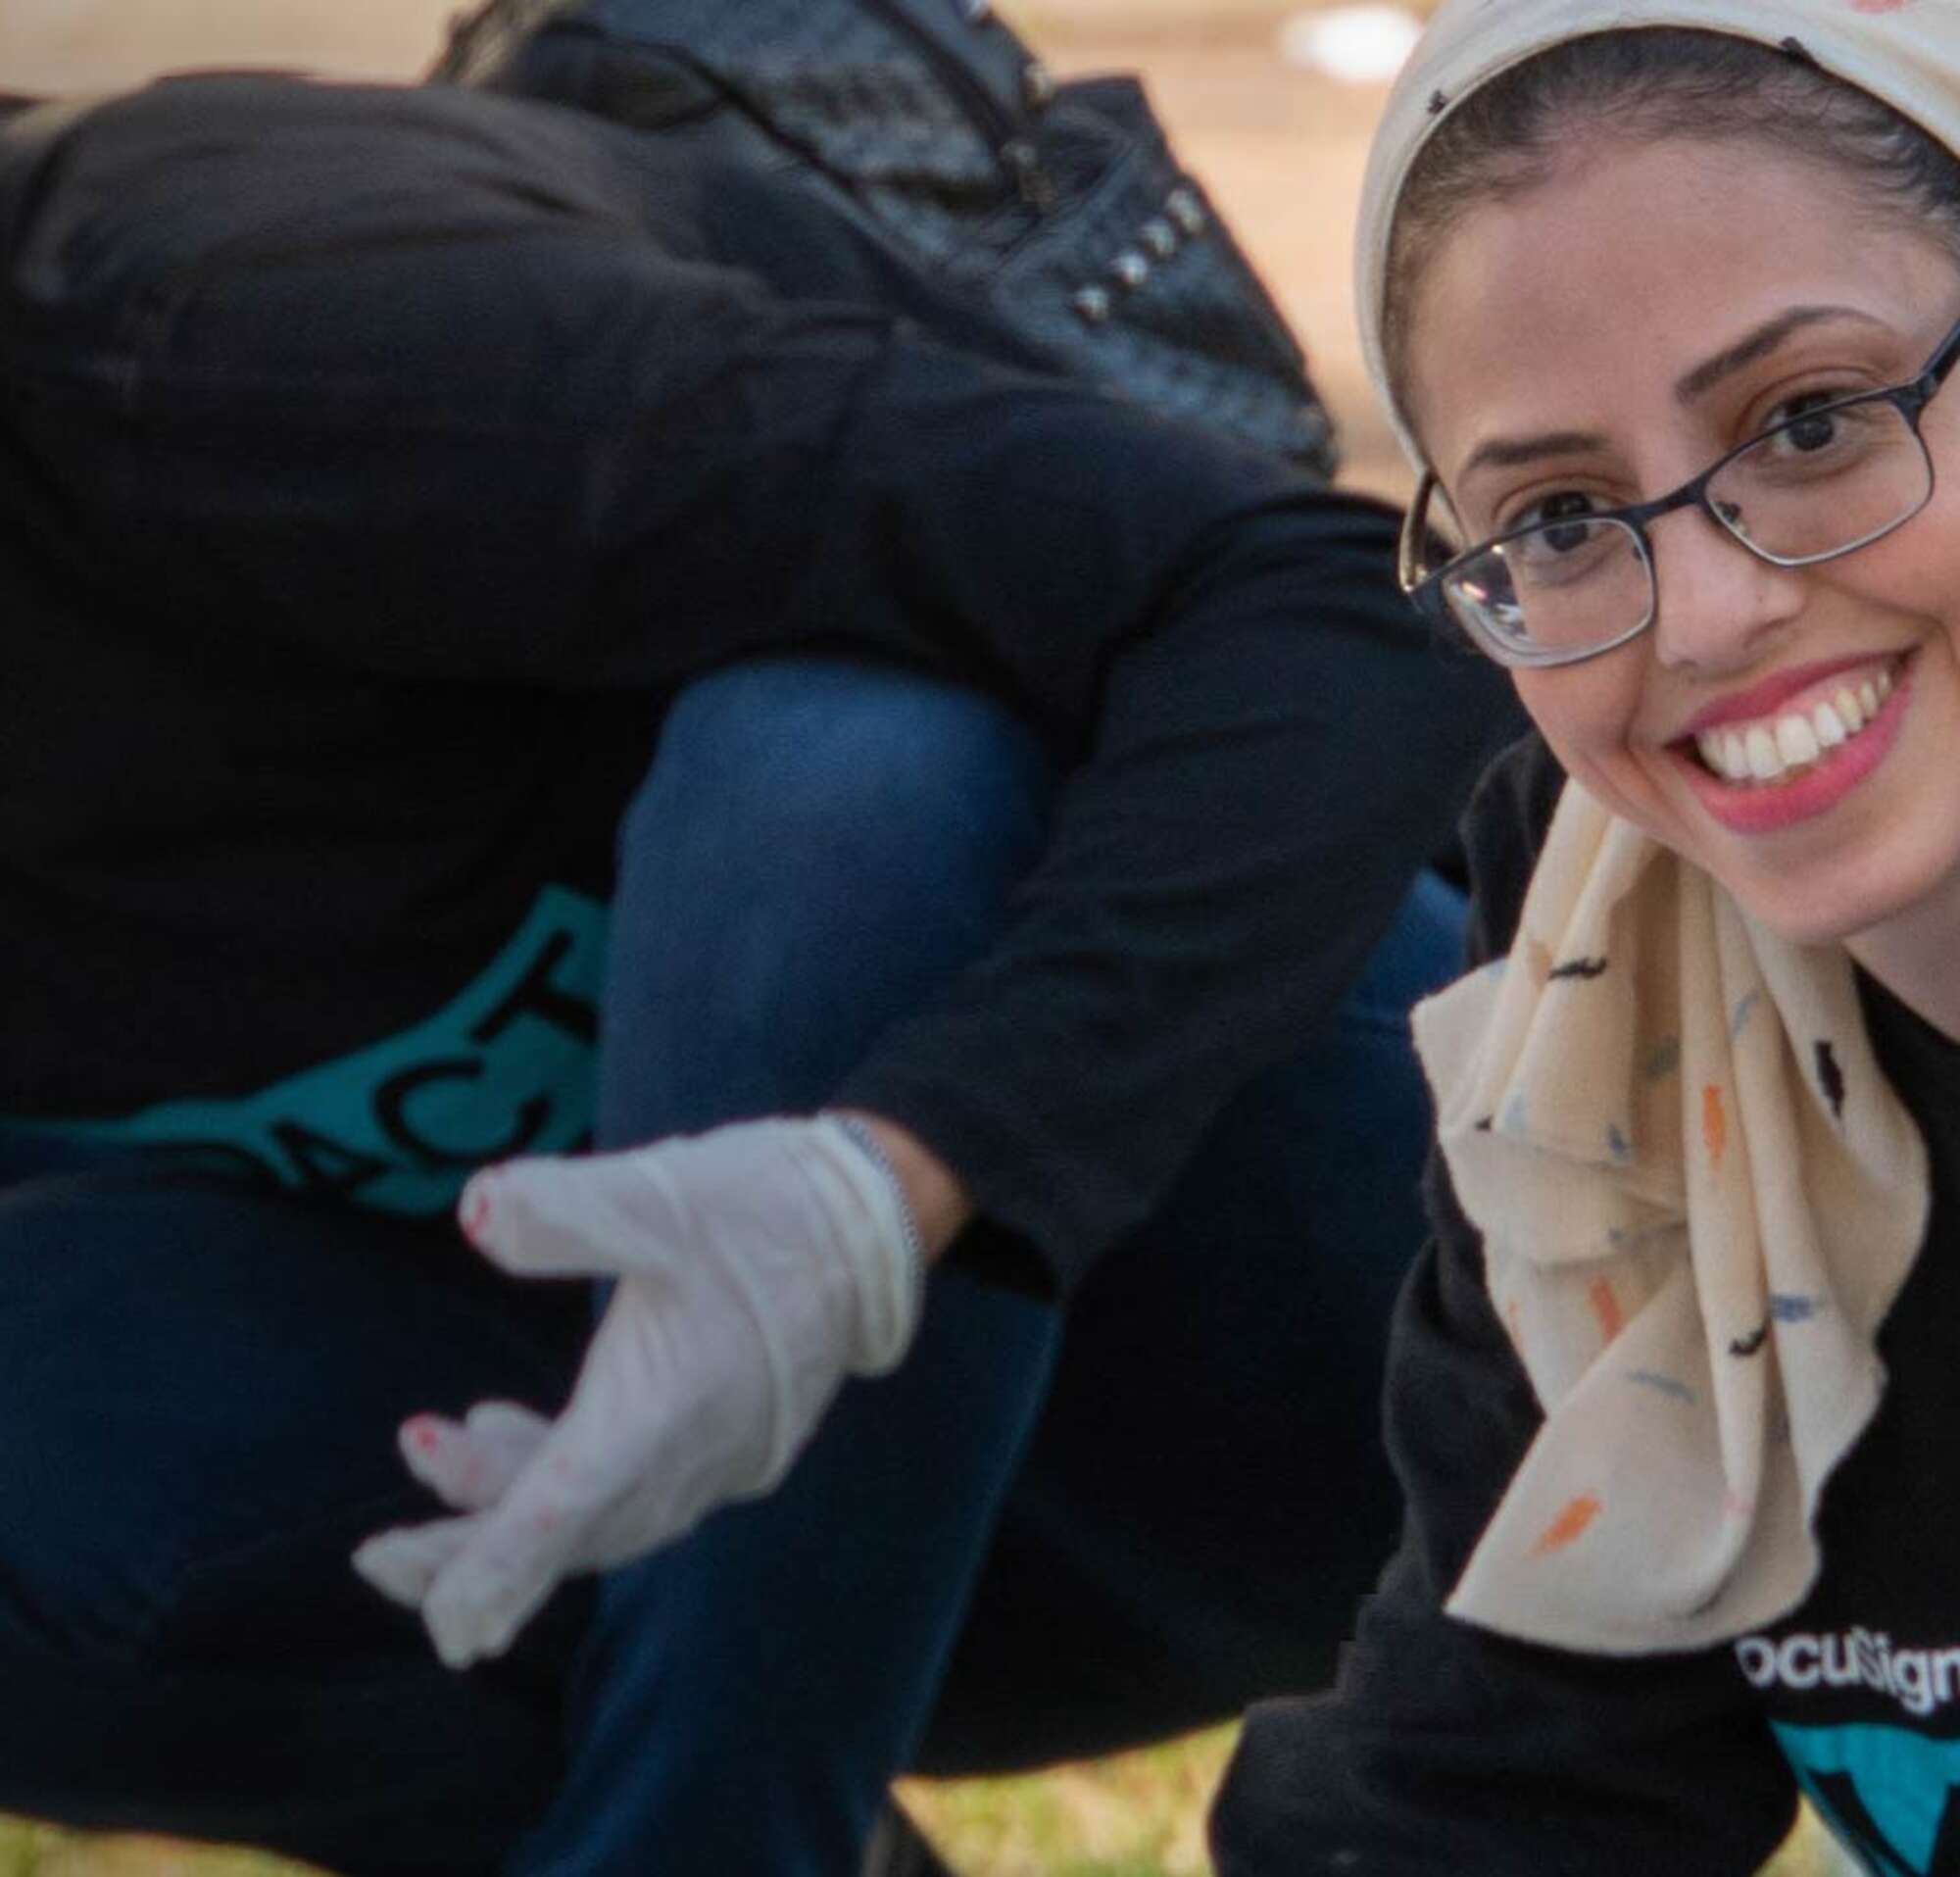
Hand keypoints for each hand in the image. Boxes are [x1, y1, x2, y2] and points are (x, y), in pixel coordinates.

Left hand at [352, 1115, 924, 1668]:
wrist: (875, 1224)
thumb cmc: (769, 1205)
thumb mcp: (663, 1193)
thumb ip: (565, 1210)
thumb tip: (475, 1211)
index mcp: (664, 1408)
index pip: (562, 1513)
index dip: (492, 1570)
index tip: (439, 1624)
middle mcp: (687, 1454)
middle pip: (566, 1536)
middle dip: (468, 1553)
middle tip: (378, 1557)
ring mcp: (709, 1454)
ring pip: (591, 1515)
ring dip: (507, 1506)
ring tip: (427, 1445)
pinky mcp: (717, 1435)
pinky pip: (622, 1489)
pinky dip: (556, 1478)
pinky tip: (502, 1423)